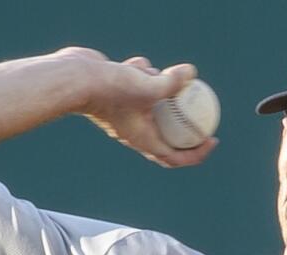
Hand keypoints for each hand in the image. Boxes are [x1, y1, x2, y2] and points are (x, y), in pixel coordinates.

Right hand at [68, 50, 218, 167]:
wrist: (74, 78)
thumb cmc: (110, 88)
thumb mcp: (149, 85)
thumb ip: (173, 82)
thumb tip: (192, 73)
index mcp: (143, 140)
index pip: (175, 157)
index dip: (197, 153)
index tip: (212, 139)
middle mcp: (134, 131)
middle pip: (168, 134)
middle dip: (186, 122)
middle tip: (202, 112)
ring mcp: (125, 113)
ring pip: (153, 102)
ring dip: (159, 87)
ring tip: (155, 74)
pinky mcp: (117, 95)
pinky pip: (138, 85)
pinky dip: (142, 74)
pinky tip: (135, 65)